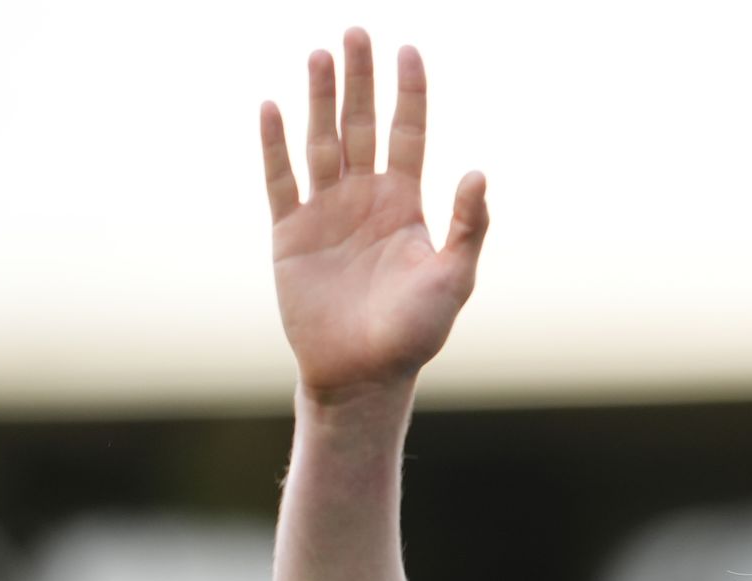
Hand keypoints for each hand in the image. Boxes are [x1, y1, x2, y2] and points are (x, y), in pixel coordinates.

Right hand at [261, 29, 487, 398]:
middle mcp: (365, 200)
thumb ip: (467, 225)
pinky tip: (273, 107)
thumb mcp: (454, 279)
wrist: (364, 374)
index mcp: (405, 206)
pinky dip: (275, 145)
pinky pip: (281, 180)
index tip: (409, 49)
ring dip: (321, 100)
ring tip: (321, 54)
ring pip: (322, 142)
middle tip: (356, 31)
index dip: (408, 94)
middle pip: (361, 126)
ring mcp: (325, 212)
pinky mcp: (290, 233)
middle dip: (360, 80)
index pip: (407, 135)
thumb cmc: (415, 332)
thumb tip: (478, 172)